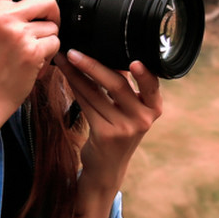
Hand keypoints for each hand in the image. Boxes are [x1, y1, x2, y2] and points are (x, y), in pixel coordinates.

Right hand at [0, 0, 60, 128]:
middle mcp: (2, 17)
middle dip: (51, 12)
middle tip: (44, 24)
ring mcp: (19, 34)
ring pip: (52, 25)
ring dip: (47, 38)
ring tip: (29, 51)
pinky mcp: (33, 52)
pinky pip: (54, 43)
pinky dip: (48, 54)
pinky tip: (33, 62)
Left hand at [55, 50, 163, 193]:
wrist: (108, 166)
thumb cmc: (119, 130)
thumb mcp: (131, 110)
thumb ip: (126, 86)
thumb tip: (107, 51)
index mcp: (154, 108)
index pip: (151, 86)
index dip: (144, 74)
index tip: (134, 61)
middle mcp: (143, 119)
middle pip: (117, 85)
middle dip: (93, 65)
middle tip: (74, 51)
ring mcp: (124, 128)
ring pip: (96, 93)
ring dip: (76, 74)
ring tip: (64, 59)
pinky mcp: (104, 134)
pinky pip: (86, 104)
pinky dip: (75, 88)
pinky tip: (66, 76)